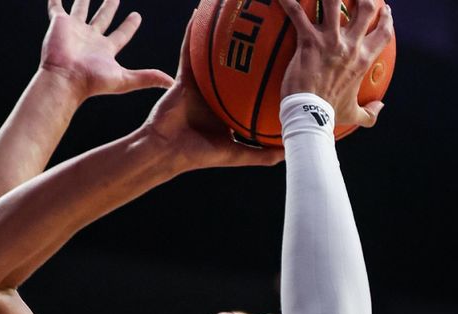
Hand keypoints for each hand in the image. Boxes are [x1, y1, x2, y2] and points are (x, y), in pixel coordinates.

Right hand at [41, 0, 173, 99]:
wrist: (65, 79)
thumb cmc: (92, 81)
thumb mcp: (125, 79)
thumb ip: (147, 78)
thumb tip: (172, 82)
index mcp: (105, 50)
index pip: (121, 34)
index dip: (129, 25)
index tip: (137, 16)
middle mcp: (90, 39)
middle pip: (103, 19)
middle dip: (109, 7)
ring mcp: (74, 31)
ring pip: (81, 9)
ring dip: (84, 0)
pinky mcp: (59, 24)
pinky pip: (56, 7)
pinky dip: (55, 0)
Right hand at [142, 14, 283, 170]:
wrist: (167, 152)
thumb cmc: (199, 155)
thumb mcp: (237, 154)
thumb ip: (262, 154)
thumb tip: (290, 151)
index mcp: (227, 109)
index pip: (251, 90)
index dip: (266, 76)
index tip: (286, 61)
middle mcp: (214, 94)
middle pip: (235, 67)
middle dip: (249, 49)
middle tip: (266, 29)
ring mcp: (199, 84)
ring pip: (212, 54)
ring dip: (221, 34)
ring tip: (236, 14)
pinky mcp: (183, 78)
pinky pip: (188, 51)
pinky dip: (191, 33)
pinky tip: (199, 13)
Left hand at [277, 0, 393, 126]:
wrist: (310, 116)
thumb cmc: (329, 115)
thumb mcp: (353, 115)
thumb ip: (370, 113)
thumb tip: (380, 107)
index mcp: (363, 59)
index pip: (383, 32)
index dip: (386, 18)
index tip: (385, 9)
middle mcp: (350, 45)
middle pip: (365, 8)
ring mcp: (329, 41)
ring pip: (334, 2)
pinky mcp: (308, 41)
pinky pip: (297, 14)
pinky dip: (288, 2)